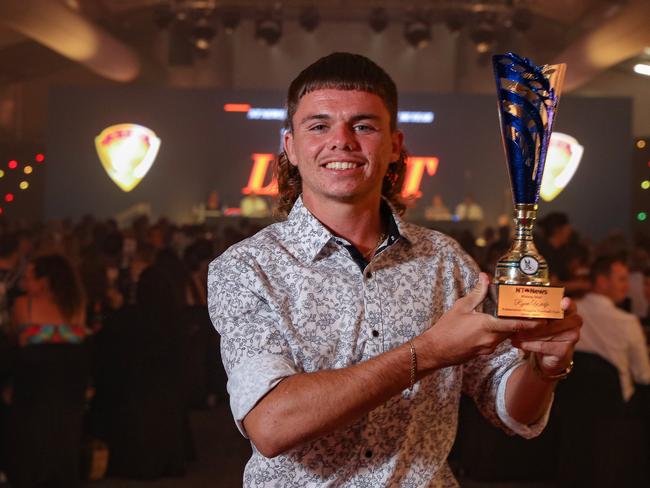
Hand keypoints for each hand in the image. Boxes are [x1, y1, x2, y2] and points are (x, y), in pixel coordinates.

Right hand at [418, 273, 543, 370]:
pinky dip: (500, 332)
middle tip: (534, 313)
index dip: (532, 323)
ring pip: (506, 336)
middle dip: (525, 323)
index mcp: (487, 326)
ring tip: (516, 316)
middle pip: (514, 330)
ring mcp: (488, 348)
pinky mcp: (483, 352)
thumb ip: (477, 293)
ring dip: (512, 327)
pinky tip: (495, 325)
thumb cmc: (446, 328)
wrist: (435, 350)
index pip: (516, 325)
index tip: (545, 319)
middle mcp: (491, 340)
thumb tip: (485, 278)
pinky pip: (497, 341)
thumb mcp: (461, 306)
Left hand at [510, 297, 581, 375]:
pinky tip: (517, 343)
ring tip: (513, 334)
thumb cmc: (544, 331)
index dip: (566, 303)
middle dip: (532, 322)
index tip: (563, 302)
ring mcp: (572, 337)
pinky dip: (528, 344)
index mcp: (570, 310)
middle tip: (516, 323)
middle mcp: (574, 323)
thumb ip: (537, 310)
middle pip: (553, 320)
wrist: (548, 355)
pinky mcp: (564, 351)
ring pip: (546, 333)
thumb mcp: (542, 318)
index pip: (569, 304)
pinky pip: (543, 346)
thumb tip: (519, 303)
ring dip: (527, 334)